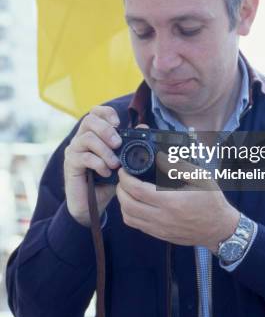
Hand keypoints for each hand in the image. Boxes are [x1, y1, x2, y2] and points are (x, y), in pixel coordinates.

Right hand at [64, 106, 121, 226]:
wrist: (91, 204)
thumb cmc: (106, 180)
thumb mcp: (121, 160)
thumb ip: (129, 144)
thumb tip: (142, 127)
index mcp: (93, 133)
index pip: (95, 112)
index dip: (106, 113)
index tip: (118, 123)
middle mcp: (81, 139)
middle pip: (89, 120)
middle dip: (106, 130)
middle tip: (117, 144)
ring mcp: (74, 151)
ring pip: (87, 138)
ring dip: (104, 150)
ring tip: (114, 164)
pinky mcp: (70, 164)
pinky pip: (84, 157)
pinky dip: (98, 164)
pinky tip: (106, 173)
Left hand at [116, 134, 239, 250]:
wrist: (219, 229)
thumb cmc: (211, 202)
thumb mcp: (200, 178)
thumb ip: (179, 167)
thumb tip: (160, 156)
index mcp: (171, 201)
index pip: (137, 190)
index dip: (126, 179)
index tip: (124, 170)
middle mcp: (162, 217)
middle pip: (128, 205)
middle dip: (120, 189)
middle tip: (123, 179)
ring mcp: (160, 229)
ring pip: (128, 217)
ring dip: (122, 203)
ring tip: (126, 191)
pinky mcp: (160, 235)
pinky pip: (137, 226)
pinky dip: (129, 214)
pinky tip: (135, 204)